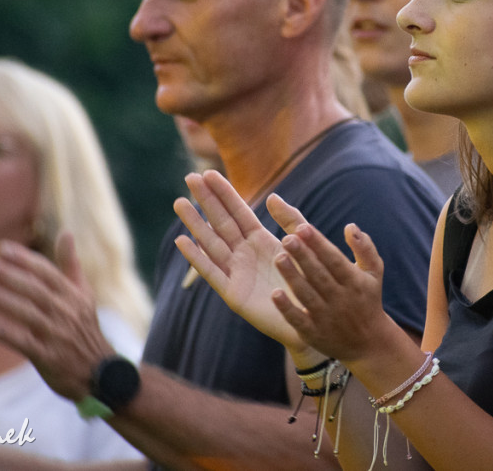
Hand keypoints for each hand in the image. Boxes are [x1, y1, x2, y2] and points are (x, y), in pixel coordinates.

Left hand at [0, 233, 114, 401]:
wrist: (100, 373)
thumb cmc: (85, 328)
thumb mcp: (83, 294)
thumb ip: (71, 264)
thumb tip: (66, 232)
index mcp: (73, 295)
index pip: (47, 271)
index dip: (24, 259)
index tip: (1, 247)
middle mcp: (67, 312)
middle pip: (34, 289)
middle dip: (7, 274)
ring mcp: (58, 335)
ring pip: (28, 313)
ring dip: (2, 299)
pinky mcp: (49, 358)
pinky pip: (26, 343)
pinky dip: (9, 333)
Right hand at [174, 170, 311, 352]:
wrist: (312, 319)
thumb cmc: (309, 283)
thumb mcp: (304, 246)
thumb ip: (291, 221)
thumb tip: (272, 196)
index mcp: (261, 241)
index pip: (239, 211)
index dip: (224, 193)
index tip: (208, 173)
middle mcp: (245, 254)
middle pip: (221, 222)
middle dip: (206, 200)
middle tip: (189, 177)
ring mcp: (237, 273)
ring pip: (212, 242)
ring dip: (195, 223)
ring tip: (180, 202)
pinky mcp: (233, 294)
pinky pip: (212, 272)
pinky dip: (197, 257)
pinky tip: (183, 240)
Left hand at [273, 221, 399, 364]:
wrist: (369, 344)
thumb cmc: (368, 299)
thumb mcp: (374, 273)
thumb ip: (364, 248)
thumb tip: (350, 226)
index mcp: (354, 281)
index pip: (334, 259)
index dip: (318, 244)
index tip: (303, 228)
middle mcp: (341, 299)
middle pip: (319, 275)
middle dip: (303, 256)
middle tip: (287, 238)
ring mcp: (326, 317)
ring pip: (307, 295)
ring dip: (292, 277)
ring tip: (278, 257)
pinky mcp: (314, 334)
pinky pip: (298, 320)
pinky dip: (287, 308)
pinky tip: (275, 294)